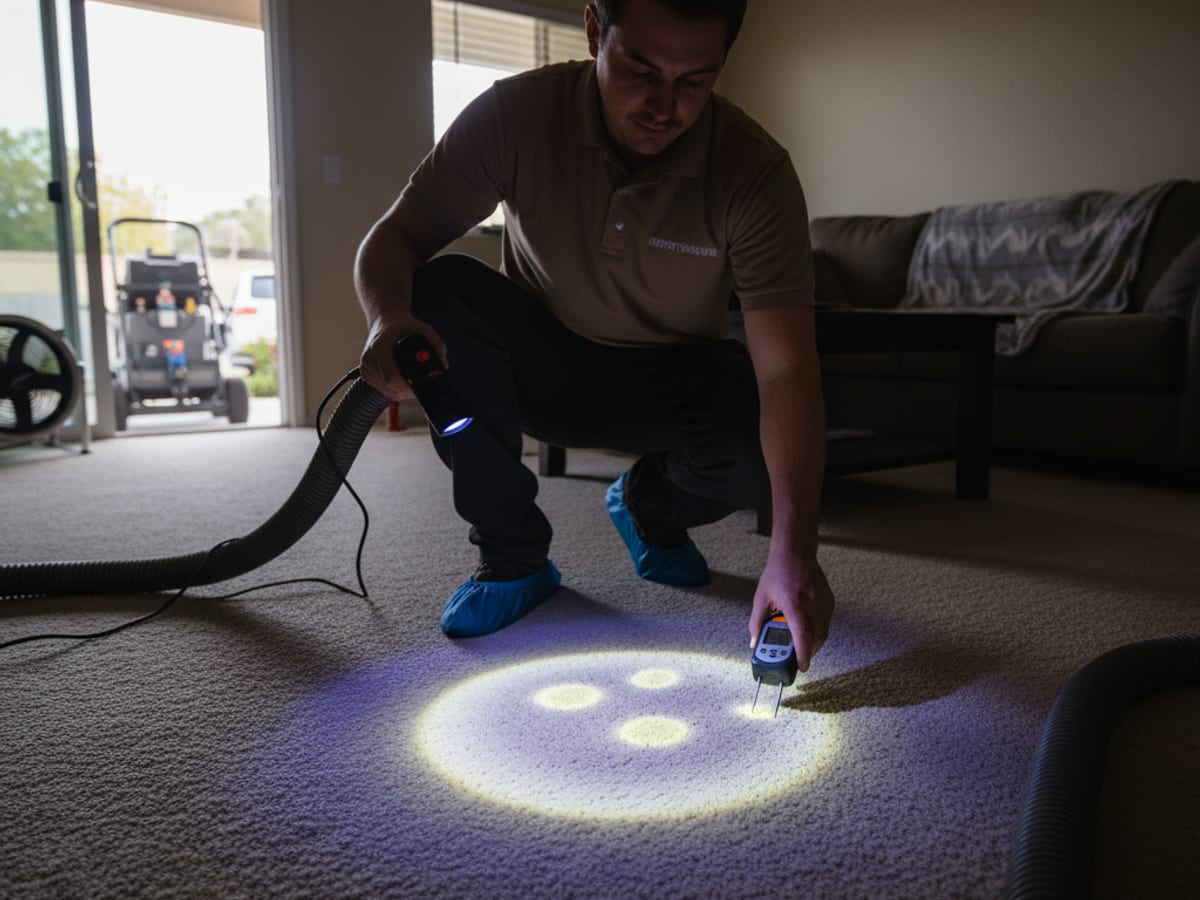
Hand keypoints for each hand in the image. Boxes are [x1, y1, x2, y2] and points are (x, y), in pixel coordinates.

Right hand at [358, 313, 446, 400]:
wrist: (384, 321)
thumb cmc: (402, 325)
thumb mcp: (423, 329)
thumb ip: (436, 345)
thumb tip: (443, 366)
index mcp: (380, 346)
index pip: (392, 378)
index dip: (408, 387)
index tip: (420, 386)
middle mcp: (369, 357)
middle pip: (390, 388)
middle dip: (408, 389)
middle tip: (420, 383)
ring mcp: (365, 366)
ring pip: (387, 391)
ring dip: (401, 390)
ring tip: (409, 376)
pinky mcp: (365, 373)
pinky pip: (383, 390)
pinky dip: (394, 388)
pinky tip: (400, 376)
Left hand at [748, 550, 833, 672]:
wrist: (795, 553)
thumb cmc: (777, 574)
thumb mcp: (761, 598)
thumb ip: (757, 623)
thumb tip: (754, 643)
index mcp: (794, 605)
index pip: (803, 636)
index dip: (803, 655)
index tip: (801, 667)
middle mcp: (812, 604)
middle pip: (817, 638)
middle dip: (809, 653)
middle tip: (799, 659)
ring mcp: (823, 602)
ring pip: (824, 632)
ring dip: (814, 643)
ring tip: (802, 646)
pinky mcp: (830, 600)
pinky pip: (826, 622)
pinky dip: (819, 631)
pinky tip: (808, 630)